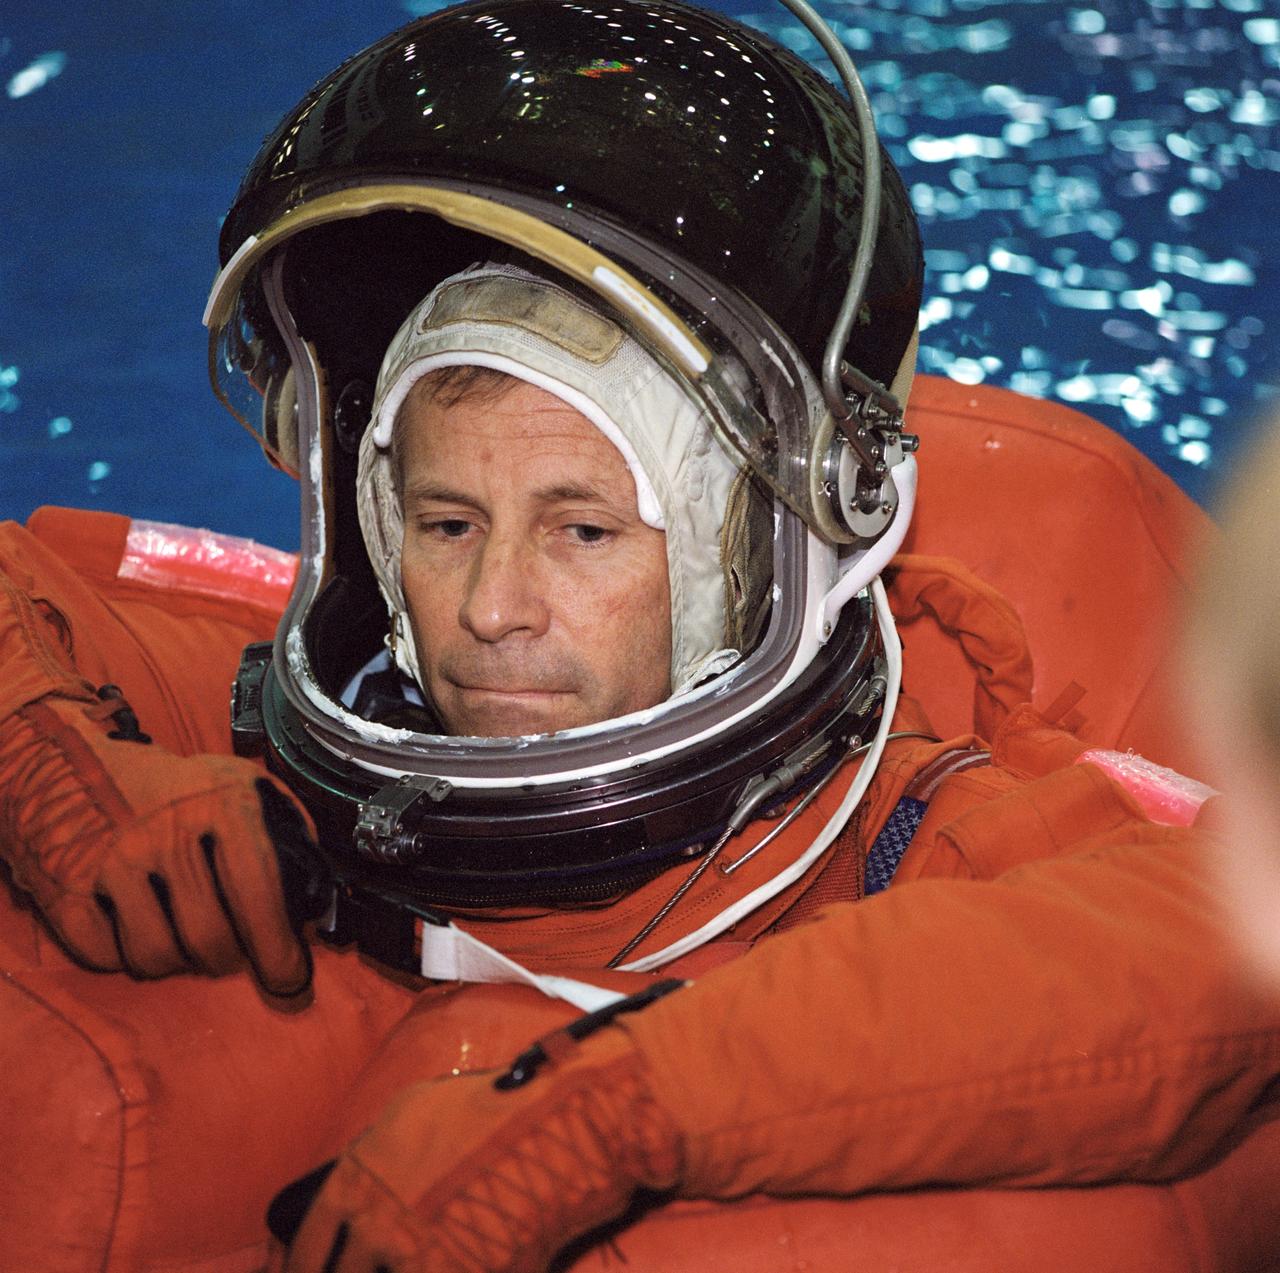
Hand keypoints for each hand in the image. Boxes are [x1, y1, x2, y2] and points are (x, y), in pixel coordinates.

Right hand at [0, 692, 314, 993]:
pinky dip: (124, 956)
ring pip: (156, 955)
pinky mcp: (63, 888)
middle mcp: (165, 832)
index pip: (258, 891)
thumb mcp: (235, 781)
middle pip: (209, 936)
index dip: (278, 947)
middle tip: (231, 954)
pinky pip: (105, 955)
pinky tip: (134, 928)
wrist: (63, 759)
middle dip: (228, 959)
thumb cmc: (167, 782)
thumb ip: (284, 825)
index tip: (288, 977)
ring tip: (183, 940)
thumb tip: (316, 891)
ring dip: (176, 962)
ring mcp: (111, 862)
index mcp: (219, 804)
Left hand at [279, 1027, 680, 1272]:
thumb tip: (358, 1190)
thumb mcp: (416, 1111)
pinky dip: (441, 1272)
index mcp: (360, 1178)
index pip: (310, 1245)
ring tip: (414, 1262)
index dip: (304, 1268)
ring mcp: (421, 1259)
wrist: (561, 1122)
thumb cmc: (492, 1105)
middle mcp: (381, 1226)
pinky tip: (461, 1266)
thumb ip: (376, 1154)